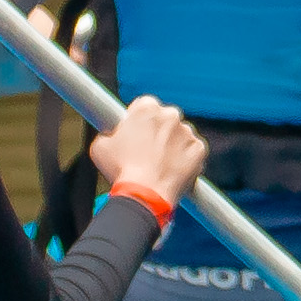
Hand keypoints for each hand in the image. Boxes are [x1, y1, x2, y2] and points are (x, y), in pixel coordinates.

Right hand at [97, 95, 204, 212]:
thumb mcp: (100, 146)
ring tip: (160, 166)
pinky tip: (172, 171)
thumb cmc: (121, 171)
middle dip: (158, 132)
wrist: (145, 195)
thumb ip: (109, 133)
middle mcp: (170, 115)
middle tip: (147, 152)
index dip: (139, 120)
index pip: (145, 105)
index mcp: (147, 108)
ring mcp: (187, 132)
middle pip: (165, 119)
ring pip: (180, 135)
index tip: (136, 132)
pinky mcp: (199, 149)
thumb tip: (111, 135)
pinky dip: (186, 159)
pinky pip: (193, 151)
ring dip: (172, 145)